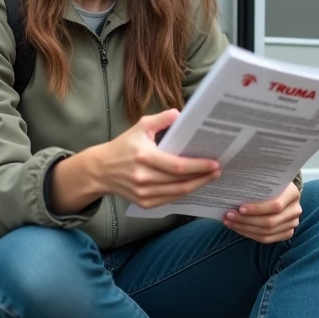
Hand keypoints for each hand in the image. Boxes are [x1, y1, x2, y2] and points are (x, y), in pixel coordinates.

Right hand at [93, 109, 221, 209]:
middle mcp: (143, 177)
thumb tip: (180, 114)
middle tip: (217, 170)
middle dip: (202, 176)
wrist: (101, 170)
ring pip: (177, 193)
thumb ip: (161, 119)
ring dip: (197, 186)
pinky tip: (194, 185)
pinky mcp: (143, 203)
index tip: (214, 163)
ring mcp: (143, 193)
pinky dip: (183, 193)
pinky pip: (170, 200)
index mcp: (144, 156)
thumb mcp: (140, 127)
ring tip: (210, 177)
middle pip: (180, 182)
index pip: (177, 166)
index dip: (198, 166)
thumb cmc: (123, 146)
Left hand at [223, 182, 301, 243]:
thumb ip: (256, 185)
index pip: (275, 205)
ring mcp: (292, 223)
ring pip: (266, 232)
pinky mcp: (287, 233)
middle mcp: (295, 210)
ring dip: (245, 229)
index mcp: (292, 193)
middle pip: (269, 221)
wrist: (282, 193)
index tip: (239, 208)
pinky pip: (266, 239)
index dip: (257, 209)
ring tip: (230, 222)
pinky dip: (250, 235)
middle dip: (246, 220)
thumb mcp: (267, 181)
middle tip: (229, 216)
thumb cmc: (270, 185)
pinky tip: (238, 228)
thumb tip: (234, 191)